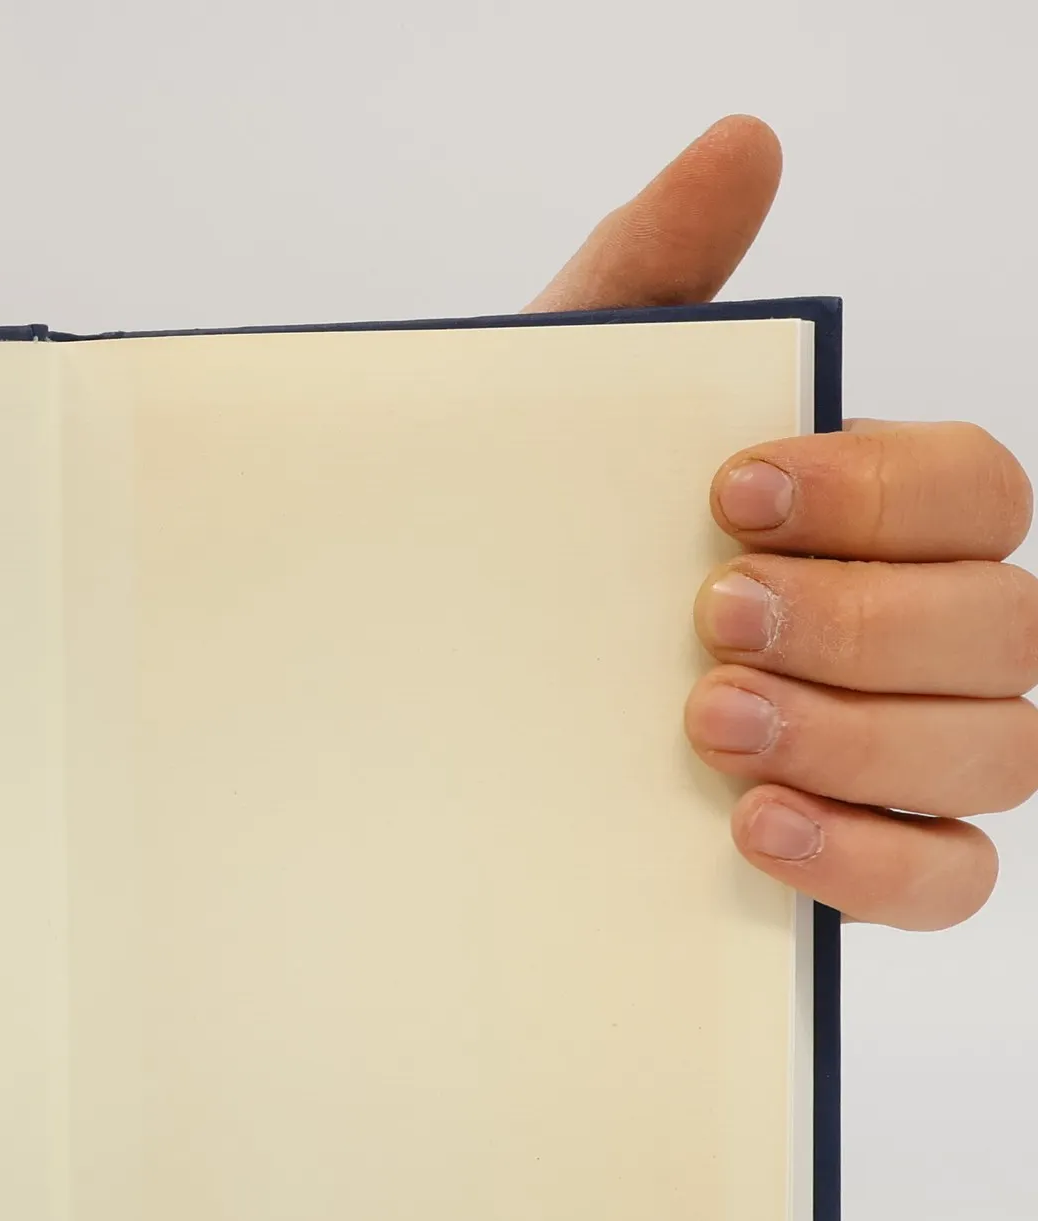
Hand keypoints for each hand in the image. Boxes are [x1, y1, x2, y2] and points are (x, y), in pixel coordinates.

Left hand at [529, 116, 1036, 929]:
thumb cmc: (532, 546)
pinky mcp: (869, 861)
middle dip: (861, 620)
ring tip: (712, 727)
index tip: (730, 494)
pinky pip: (951, 878)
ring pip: (998, 750)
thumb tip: (740, 146)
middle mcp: (921, 638)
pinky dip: (872, 860)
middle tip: (710, 622)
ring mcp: (908, 755)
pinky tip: (754, 830)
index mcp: (876, 521)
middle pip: (1003, 624)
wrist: (436, 698)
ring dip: (861, 737)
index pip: (974, 491)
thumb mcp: (562, 412)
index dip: (880, 492)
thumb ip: (652, 279)